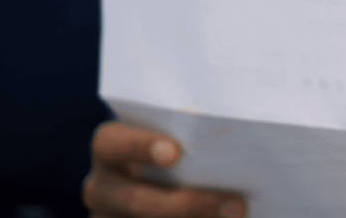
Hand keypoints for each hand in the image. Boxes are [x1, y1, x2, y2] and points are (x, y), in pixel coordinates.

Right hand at [84, 121, 246, 217]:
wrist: (163, 177)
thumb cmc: (181, 147)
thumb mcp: (178, 136)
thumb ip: (195, 136)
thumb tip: (245, 138)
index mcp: (109, 147)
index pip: (112, 143)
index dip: (140, 146)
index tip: (175, 153)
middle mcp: (100, 186)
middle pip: (135, 200)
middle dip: (189, 205)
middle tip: (237, 205)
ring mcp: (106, 217)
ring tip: (236, 216)